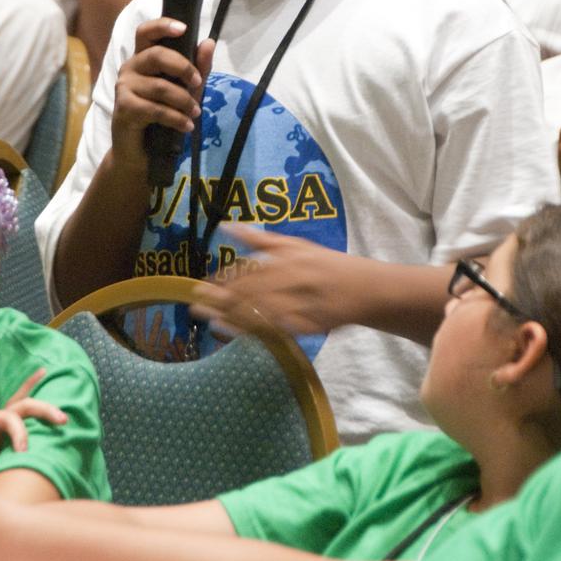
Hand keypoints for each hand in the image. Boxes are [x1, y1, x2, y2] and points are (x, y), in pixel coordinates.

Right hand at [110, 18, 214, 173]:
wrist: (140, 153)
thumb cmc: (162, 117)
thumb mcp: (186, 91)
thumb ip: (198, 68)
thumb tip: (208, 42)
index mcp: (143, 58)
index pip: (145, 32)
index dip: (162, 26)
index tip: (183, 29)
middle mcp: (130, 68)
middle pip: (156, 55)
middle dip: (183, 68)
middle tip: (198, 83)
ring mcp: (124, 88)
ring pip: (160, 86)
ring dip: (184, 101)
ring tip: (195, 113)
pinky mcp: (124, 108)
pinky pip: (156, 109)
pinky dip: (176, 118)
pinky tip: (186, 126)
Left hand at [190, 224, 368, 335]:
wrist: (365, 287)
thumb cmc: (325, 264)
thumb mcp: (296, 245)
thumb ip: (261, 239)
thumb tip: (227, 226)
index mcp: (289, 257)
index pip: (250, 269)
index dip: (225, 278)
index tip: (202, 284)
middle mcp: (294, 278)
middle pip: (252, 290)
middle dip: (222, 297)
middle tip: (195, 304)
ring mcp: (303, 303)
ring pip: (263, 311)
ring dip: (234, 316)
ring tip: (209, 320)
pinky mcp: (310, 325)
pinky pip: (279, 330)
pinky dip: (256, 332)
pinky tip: (237, 334)